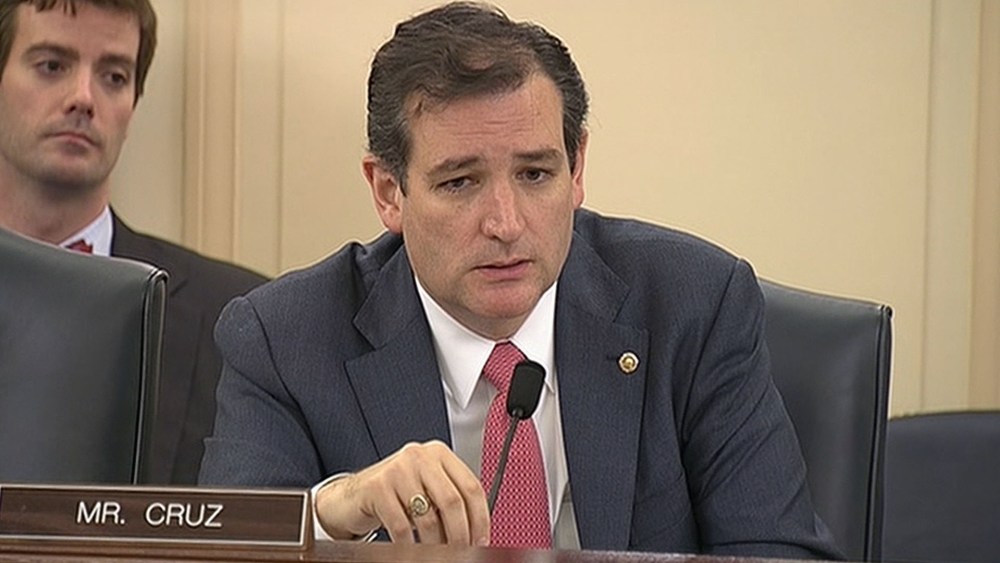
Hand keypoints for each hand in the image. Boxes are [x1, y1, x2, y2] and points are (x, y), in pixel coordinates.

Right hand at [314, 440, 489, 544]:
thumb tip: (476, 533)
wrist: (353, 497)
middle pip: (452, 502)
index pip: (471, 486)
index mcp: (439, 454)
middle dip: (461, 535)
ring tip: (438, 555)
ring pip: (428, 518)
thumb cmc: (396, 494)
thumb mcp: (427, 490)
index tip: (481, 540)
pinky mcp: (377, 488)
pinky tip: (412, 550)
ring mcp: (397, 470)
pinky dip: (410, 546)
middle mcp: (420, 457)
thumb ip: (449, 502)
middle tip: (462, 553)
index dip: (480, 518)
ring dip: (437, 545)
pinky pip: (402, 527)